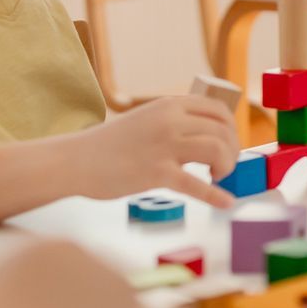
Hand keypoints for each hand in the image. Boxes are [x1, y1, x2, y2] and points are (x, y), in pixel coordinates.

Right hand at [68, 95, 239, 208]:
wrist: (75, 160)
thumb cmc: (110, 144)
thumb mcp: (147, 119)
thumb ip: (176, 122)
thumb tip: (209, 136)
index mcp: (170, 105)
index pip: (218, 110)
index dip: (231, 128)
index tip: (229, 143)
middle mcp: (171, 121)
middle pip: (222, 131)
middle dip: (232, 150)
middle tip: (225, 166)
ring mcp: (164, 146)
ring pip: (216, 150)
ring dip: (227, 165)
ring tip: (218, 176)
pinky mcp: (156, 173)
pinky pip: (196, 185)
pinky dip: (215, 195)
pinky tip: (226, 202)